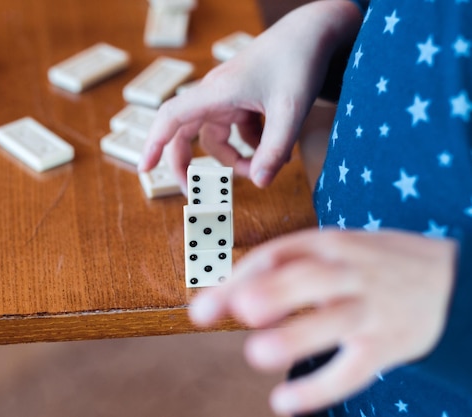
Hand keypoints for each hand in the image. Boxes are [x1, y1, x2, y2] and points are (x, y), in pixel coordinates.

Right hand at [138, 0, 362, 189]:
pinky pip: (237, 131)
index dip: (154, 143)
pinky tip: (277, 150)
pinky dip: (252, 145)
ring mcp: (228, 98)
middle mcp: (215, 95)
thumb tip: (261, 184)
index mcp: (216, 93)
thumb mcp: (291, 110)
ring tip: (265, 168)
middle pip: (187, 134)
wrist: (311, 32)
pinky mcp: (242, 100)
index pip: (172, 117)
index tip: (145, 169)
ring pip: (218, 138)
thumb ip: (275, 150)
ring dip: (236, 159)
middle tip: (199, 191)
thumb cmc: (297, 62)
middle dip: (191, 164)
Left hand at [189, 229, 456, 414]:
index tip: (200, 310)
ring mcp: (371, 308)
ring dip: (296, 337)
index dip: (238, 280)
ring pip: (334, 322)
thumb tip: (230, 293)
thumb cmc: (374, 264)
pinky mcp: (389, 344)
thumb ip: (286, 267)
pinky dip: (320, 388)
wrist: (454, 280)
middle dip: (274, 291)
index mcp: (330, 244)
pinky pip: (354, 368)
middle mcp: (350, 272)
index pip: (278, 255)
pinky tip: (283, 401)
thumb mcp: (336, 249)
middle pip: (310, 277)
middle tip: (239, 310)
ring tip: (256, 355)